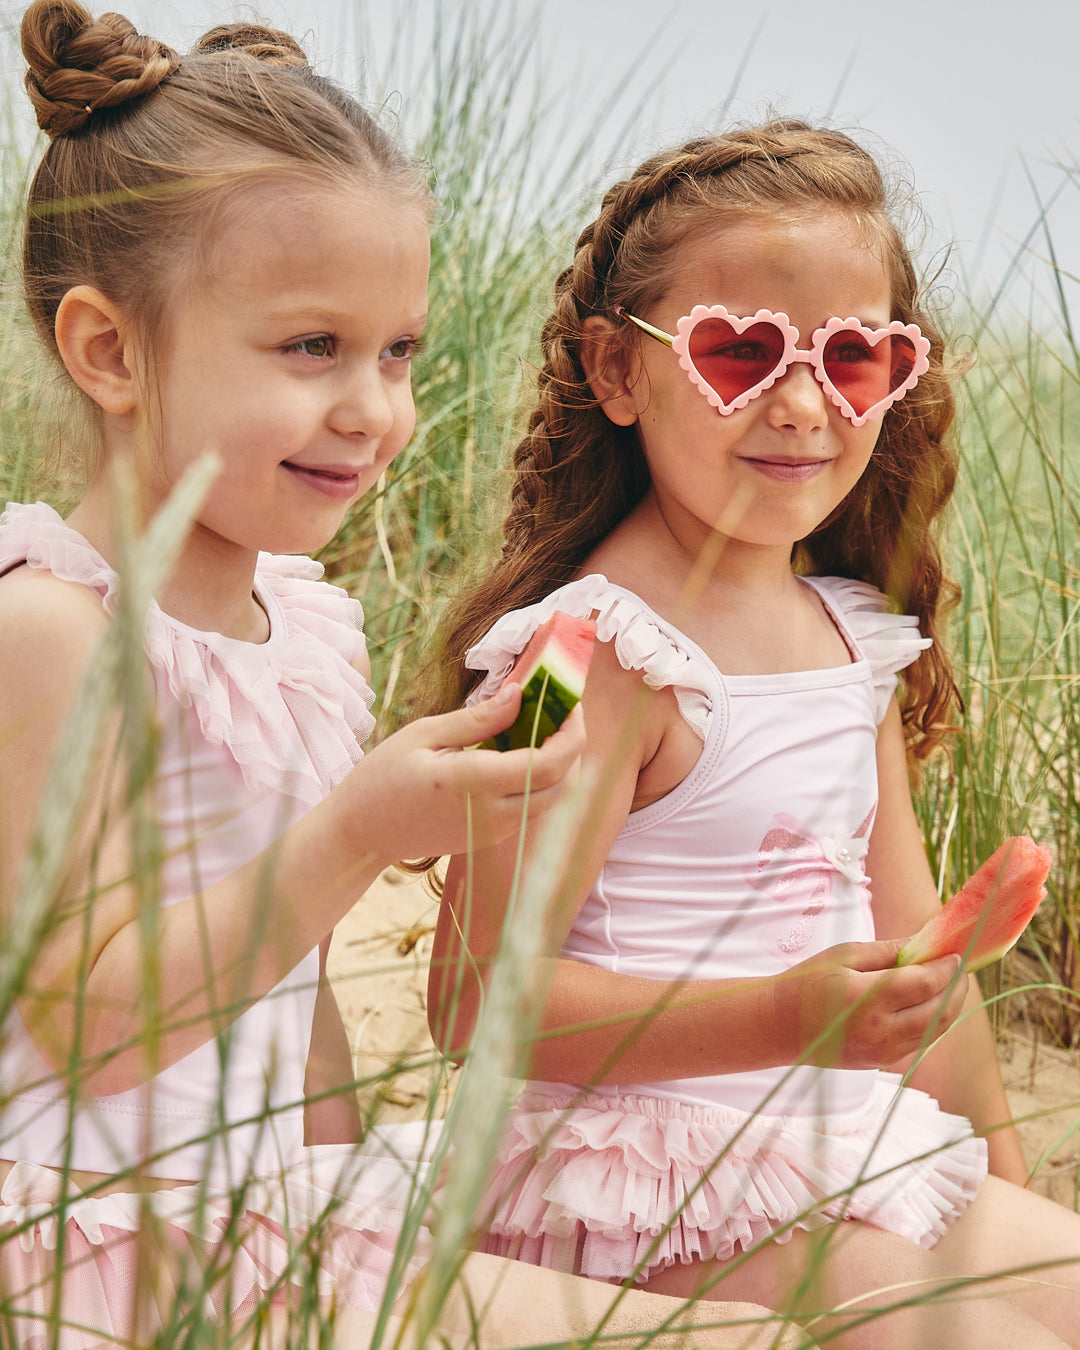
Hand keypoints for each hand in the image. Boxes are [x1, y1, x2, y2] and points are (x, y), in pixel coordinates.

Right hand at [345, 685, 584, 862]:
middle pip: (563, 786)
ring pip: (554, 801)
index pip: (548, 764)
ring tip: (546, 728)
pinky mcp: (491, 839)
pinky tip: (525, 752)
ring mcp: (494, 832)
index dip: (572, 733)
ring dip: (563, 766)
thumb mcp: (423, 735)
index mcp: (472, 783)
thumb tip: (520, 694)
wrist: (363, 832)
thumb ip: (477, 718)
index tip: (570, 703)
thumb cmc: (383, 777)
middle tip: (564, 711)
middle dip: (575, 747)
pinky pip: (533, 809)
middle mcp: (491, 814)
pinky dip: (543, 781)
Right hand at [784, 939, 966, 1069]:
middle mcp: (880, 1031)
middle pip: (940, 1012)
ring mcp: (883, 1052)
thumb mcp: (843, 955)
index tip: (956, 954)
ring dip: (949, 1007)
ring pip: (935, 1031)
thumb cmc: (807, 983)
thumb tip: (926, 943)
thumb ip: (888, 950)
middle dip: (956, 988)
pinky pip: (920, 1042)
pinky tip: (929, 1003)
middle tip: (959, 969)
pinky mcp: (882, 1063)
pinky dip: (933, 1022)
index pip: (925, 984)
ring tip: (950, 984)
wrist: (778, 1026)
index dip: (946, 969)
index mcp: (867, 999)